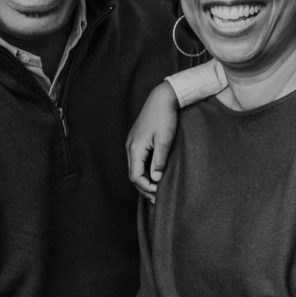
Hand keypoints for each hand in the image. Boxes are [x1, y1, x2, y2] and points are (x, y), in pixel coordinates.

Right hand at [127, 81, 179, 202]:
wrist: (162, 97)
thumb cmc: (165, 117)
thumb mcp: (165, 140)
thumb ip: (159, 161)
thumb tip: (155, 179)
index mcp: (135, 148)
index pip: (135, 176)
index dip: (146, 188)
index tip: (159, 194)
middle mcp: (130, 147)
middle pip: (133, 174)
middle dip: (145, 188)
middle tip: (158, 199)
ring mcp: (132, 143)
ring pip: (135, 168)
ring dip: (145, 180)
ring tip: (157, 191)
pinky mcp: (137, 140)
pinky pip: (138, 161)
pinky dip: (145, 171)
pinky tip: (154, 175)